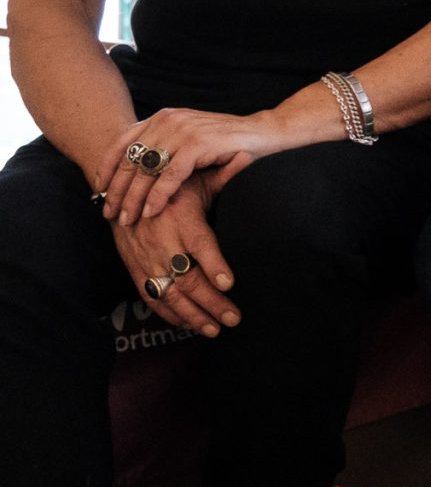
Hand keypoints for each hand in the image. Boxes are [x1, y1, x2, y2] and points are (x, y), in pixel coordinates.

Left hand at [98, 108, 293, 224]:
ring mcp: (183, 130)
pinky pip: (170, 175)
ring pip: (146, 170)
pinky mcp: (198, 144)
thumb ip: (164, 149)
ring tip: (127, 218)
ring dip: (133, 198)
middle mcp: (168, 120)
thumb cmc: (227, 143)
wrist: (265, 133)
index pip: (122, 142)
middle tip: (109, 213)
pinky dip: (158, 195)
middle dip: (117, 190)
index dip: (107, 169)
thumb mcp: (189, 142)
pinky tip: (152, 211)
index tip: (99, 192)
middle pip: (130, 159)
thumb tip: (133, 176)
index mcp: (163, 117)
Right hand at [110, 183, 237, 337]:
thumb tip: (251, 156)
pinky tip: (189, 325)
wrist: (122, 189)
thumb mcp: (196, 178)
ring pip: (168, 293)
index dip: (213, 264)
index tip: (230, 283)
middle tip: (235, 318)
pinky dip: (169, 314)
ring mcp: (145, 258)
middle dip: (211, 302)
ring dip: (193, 315)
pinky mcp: (133, 268)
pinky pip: (150, 296)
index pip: (198, 243)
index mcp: (180, 217)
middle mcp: (161, 240)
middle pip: (186, 277)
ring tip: (216, 329)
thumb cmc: (171, 183)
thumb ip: (224, 175)